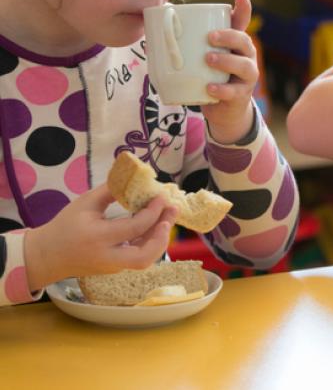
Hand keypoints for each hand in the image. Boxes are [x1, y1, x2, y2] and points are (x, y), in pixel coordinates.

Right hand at [24, 184, 177, 292]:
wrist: (46, 256)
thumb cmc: (65, 226)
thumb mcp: (86, 203)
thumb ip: (112, 190)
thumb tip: (136, 177)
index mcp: (98, 238)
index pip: (135, 227)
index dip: (153, 211)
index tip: (162, 196)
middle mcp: (107, 257)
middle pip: (144, 257)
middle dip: (163, 235)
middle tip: (171, 213)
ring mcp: (112, 267)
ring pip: (144, 260)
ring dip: (160, 239)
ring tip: (167, 217)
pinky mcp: (114, 269)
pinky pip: (138, 258)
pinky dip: (150, 242)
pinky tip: (155, 225)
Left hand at [201, 0, 258, 143]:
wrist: (223, 111)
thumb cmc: (209, 77)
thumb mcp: (202, 59)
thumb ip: (188, 44)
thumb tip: (156, 24)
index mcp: (235, 44)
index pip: (242, 23)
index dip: (243, 10)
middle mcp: (246, 57)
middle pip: (244, 41)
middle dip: (229, 36)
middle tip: (210, 36)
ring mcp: (246, 77)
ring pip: (244, 66)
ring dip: (227, 61)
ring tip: (208, 59)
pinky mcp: (241, 96)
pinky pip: (234, 92)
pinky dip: (222, 89)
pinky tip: (210, 88)